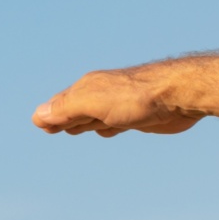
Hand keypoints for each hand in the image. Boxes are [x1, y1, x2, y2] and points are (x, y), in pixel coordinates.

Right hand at [31, 68, 204, 136]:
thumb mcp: (96, 103)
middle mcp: (103, 94)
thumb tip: (38, 114)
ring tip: (72, 129)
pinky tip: (107, 131)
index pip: (61, 104)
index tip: (39, 124)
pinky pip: (116, 122)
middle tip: (47, 127)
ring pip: (95, 116)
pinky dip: (106, 127)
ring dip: (84, 123)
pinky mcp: (139, 117)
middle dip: (63, 118)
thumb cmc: (138, 96)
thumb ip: (68, 107)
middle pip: (76, 109)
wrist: (180, 93)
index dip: (50, 115)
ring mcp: (121, 105)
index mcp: (89, 88)